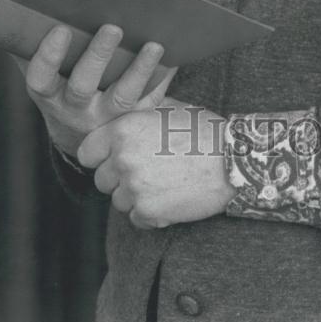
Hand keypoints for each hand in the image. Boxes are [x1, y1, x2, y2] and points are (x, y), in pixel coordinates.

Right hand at [19, 24, 176, 156]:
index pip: (41, 79)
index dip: (49, 56)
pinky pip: (150, 103)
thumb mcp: (46, 73)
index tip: (61, 28)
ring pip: (123, 97)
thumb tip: (29, 1)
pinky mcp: (131, 121)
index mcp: (49, 95)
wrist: (78, 133)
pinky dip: (162, 81)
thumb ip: (35, 45)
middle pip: (83, 85)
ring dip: (139, 70)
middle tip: (113, 27)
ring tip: (155, 45)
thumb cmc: (60, 85)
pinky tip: (174, 59)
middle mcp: (75, 110)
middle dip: (98, 56)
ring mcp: (105, 119)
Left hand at [78, 103, 235, 228]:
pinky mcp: (148, 212)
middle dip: (119, 178)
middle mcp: (122, 158)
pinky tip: (170, 197)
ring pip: (118, 201)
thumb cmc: (203, 130)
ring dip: (135, 196)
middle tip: (148, 170)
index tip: (113, 157)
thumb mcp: (168, 107)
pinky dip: (150, 213)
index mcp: (123, 129)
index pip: (86, 152)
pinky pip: (136, 218)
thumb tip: (127, 103)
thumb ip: (140, 110)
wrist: (233, 160)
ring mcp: (134, 187)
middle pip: (101, 179)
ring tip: (163, 182)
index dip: (100, 156)